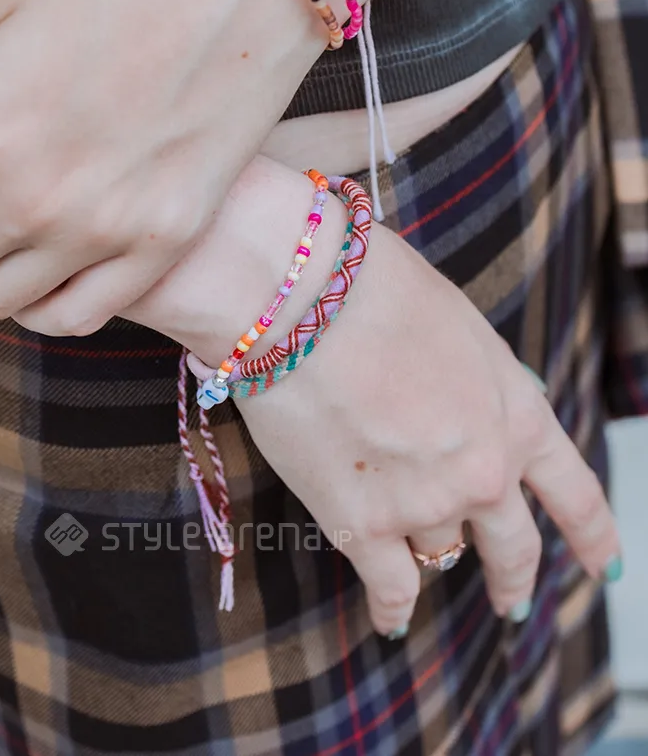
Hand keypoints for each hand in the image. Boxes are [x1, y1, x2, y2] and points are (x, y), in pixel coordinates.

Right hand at [119, 159, 621, 635]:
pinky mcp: (362, 524)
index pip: (574, 491)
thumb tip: (471, 413)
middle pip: (514, 545)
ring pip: (441, 554)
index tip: (604, 565)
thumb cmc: (376, 288)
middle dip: (515, 576)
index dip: (593, 535)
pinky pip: (390, 587)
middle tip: (513, 599)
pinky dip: (390, 608)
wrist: (304, 295)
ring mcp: (426, 503)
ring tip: (412, 567)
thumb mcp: (462, 328)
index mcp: (517, 411)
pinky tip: (389, 620)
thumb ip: (480, 385)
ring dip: (428, 555)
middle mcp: (485, 470)